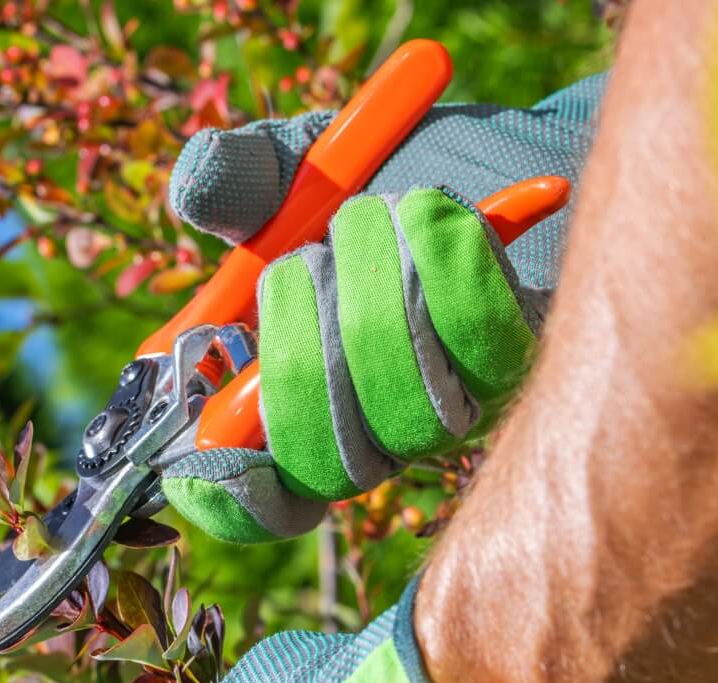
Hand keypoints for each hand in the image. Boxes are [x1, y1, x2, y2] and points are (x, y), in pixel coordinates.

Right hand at [159, 83, 602, 541]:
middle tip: (308, 255)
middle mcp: (385, 430)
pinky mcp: (519, 355)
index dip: (232, 496)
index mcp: (309, 408)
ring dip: (371, 276)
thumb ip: (239, 184)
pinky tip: (434, 213)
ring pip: (395, 386)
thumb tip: (197, 194)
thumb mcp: (294, 169)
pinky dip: (439, 256)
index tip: (205, 450)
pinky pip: (471, 328)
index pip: (270, 503)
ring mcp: (457, 403)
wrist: (502, 143)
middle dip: (298, 337)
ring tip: (377, 211)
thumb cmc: (384, 172)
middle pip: (328, 454)